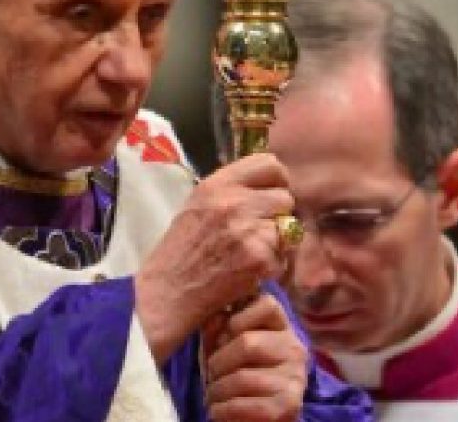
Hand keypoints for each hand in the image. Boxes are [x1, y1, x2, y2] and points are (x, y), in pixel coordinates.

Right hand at [134, 153, 293, 359]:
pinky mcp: (260, 259)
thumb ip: (233, 190)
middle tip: (259, 230)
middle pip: (285, 198)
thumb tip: (270, 184)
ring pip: (289, 227)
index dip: (275, 181)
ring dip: (277, 242)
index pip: (270, 164)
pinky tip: (250, 272)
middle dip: (277, 215)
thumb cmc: (183, 249)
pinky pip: (284, 256)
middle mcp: (235, 202)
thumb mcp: (199, 204)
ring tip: (252, 252)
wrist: (169, 292)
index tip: (269, 194)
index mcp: (218, 184)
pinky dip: (272, 266)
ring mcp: (249, 231)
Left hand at [203, 293, 307, 421]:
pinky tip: (218, 411)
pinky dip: (221, 410)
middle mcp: (295, 349)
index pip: (266, 303)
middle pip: (248, 343)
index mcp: (283, 328)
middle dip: (218, 363)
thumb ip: (219, 329)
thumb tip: (214, 316)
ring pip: (242, 378)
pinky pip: (242, 405)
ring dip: (216, 391)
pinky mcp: (289, 406)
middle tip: (211, 376)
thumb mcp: (227, 348)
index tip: (224, 336)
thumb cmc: (240, 377)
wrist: (259, 418)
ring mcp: (295, 378)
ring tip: (212, 397)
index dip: (238, 317)